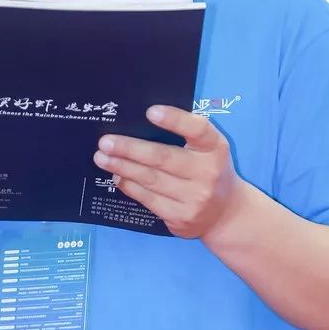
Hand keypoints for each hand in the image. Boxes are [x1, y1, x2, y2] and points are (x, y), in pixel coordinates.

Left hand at [93, 105, 242, 239]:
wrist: (226, 214)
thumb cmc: (209, 172)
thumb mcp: (209, 150)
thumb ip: (186, 135)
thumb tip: (138, 124)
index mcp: (216, 148)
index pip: (198, 130)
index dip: (175, 120)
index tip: (150, 112)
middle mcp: (208, 173)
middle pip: (163, 158)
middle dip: (130, 149)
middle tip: (105, 142)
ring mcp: (195, 198)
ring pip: (151, 179)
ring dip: (122, 167)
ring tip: (102, 158)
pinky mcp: (181, 218)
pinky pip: (148, 199)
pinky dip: (129, 186)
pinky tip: (116, 177)